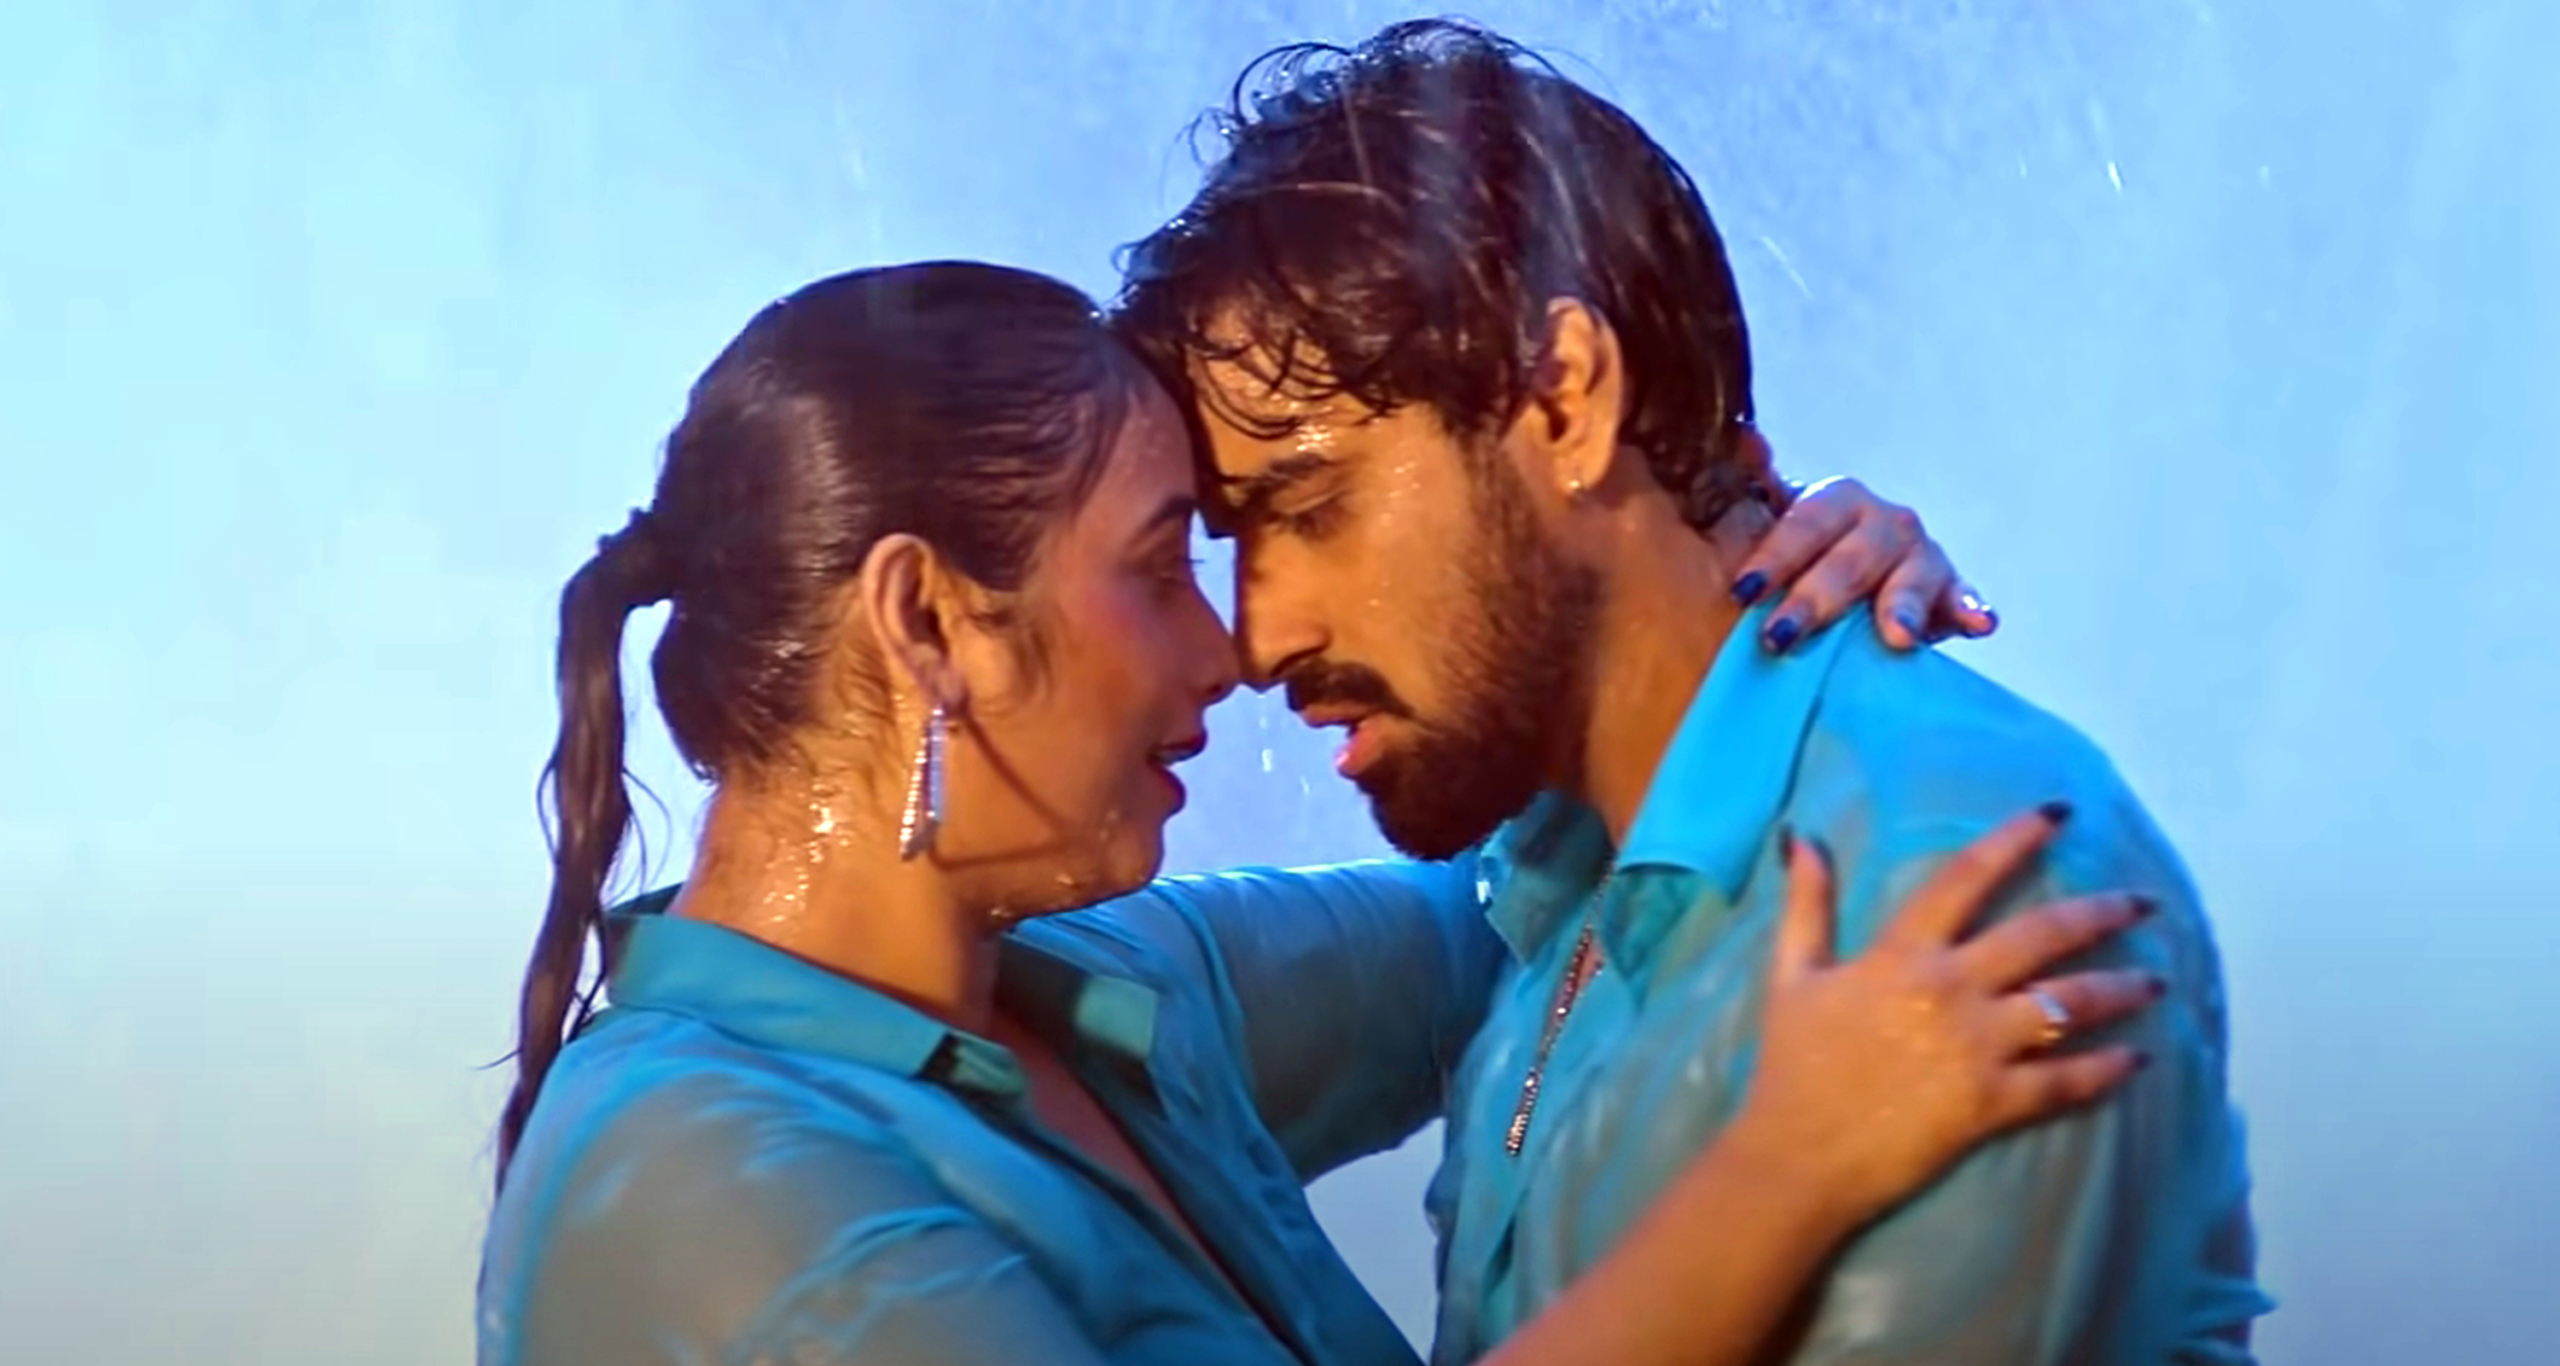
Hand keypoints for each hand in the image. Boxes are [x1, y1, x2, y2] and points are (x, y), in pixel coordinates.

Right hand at [1721, 806, 2158, 1226]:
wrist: (1800, 1156)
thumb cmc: (1793, 1066)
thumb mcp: (1790, 975)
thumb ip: (1807, 906)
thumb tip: (1803, 838)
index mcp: (1903, 954)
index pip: (1966, 878)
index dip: (2014, 839)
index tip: (2058, 814)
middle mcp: (1952, 990)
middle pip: (2042, 935)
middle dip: (2101, 912)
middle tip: (2142, 903)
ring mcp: (1980, 1047)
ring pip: (2070, 1004)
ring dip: (2121, 988)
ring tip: (2155, 981)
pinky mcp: (1996, 1102)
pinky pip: (2067, 1079)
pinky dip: (2108, 1069)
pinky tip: (2137, 1059)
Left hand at [1729, 477, 1997, 652]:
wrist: (1842, 603)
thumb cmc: (1797, 567)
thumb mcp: (1766, 527)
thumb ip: (1753, 485)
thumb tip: (1744, 435)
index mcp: (1837, 502)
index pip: (1806, 523)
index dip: (1774, 556)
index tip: (1743, 591)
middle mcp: (1883, 522)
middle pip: (1853, 557)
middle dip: (1817, 598)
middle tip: (1781, 637)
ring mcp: (1920, 558)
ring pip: (1913, 575)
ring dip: (1903, 604)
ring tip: (1898, 636)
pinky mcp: (1950, 595)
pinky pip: (1962, 599)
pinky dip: (1970, 610)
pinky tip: (1979, 624)